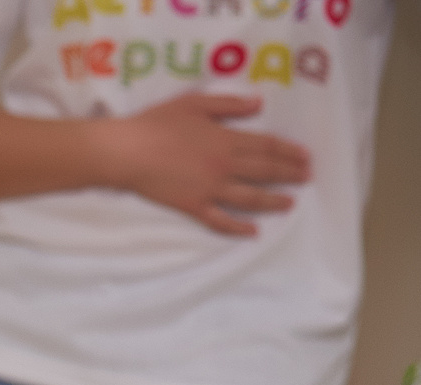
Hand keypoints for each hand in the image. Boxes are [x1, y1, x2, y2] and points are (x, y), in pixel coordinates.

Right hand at [102, 91, 309, 235]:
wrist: (127, 152)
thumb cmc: (156, 124)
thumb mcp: (194, 103)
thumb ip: (229, 104)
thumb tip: (258, 104)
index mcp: (227, 139)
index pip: (268, 146)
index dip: (289, 151)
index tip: (305, 156)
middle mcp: (225, 166)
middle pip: (265, 171)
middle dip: (289, 175)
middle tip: (306, 178)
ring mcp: (210, 189)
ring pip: (250, 198)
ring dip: (273, 201)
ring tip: (289, 203)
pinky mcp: (193, 205)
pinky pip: (220, 220)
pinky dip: (238, 227)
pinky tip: (253, 231)